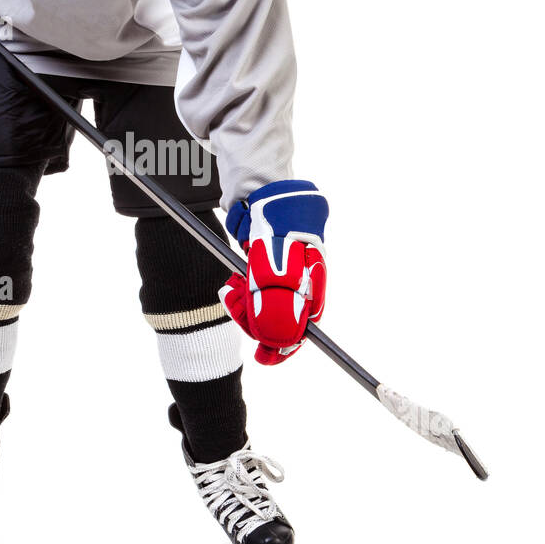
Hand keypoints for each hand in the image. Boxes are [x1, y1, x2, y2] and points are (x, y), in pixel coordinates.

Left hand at [219, 179, 327, 365]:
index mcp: (313, 277)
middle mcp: (302, 278)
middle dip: (258, 322)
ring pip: (265, 307)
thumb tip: (277, 337)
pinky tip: (232, 286)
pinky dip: (240, 295)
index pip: (305, 322)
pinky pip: (253, 293)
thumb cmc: (272, 221)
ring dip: (245, 307)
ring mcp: (283, 272)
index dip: (285, 341)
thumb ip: (275, 298)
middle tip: (235, 309)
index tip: (264, 354)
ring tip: (231, 292)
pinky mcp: (264, 267)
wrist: (257, 190)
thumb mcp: (271, 263)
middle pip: (285, 318)